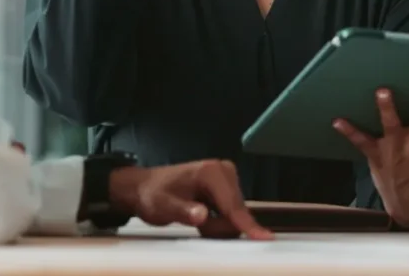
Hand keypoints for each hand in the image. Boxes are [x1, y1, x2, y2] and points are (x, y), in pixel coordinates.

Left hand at [107, 160, 271, 239]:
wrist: (145, 188)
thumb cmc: (153, 195)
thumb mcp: (163, 206)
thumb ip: (183, 212)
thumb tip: (202, 215)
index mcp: (211, 172)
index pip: (232, 205)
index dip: (245, 224)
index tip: (263, 237)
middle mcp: (223, 170)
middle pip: (236, 212)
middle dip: (218, 226)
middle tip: (194, 221)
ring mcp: (226, 178)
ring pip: (234, 215)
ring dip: (217, 225)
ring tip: (195, 217)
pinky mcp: (226, 187)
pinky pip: (230, 213)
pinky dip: (218, 221)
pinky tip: (202, 216)